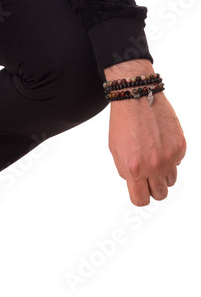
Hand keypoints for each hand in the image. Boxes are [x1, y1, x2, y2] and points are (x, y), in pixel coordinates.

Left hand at [104, 59, 185, 204]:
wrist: (137, 96)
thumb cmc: (123, 121)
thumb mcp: (115, 150)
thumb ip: (126, 171)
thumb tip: (137, 183)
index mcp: (134, 168)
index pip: (141, 200)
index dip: (140, 197)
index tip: (140, 192)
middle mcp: (153, 166)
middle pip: (160, 194)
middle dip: (153, 188)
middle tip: (148, 176)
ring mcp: (169, 157)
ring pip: (171, 180)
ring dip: (163, 174)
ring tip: (154, 158)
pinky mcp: (180, 146)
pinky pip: (177, 162)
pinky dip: (170, 157)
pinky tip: (160, 143)